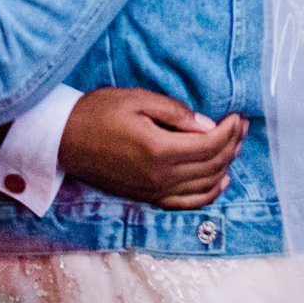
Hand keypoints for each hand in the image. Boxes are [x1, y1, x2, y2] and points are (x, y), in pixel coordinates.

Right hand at [58, 87, 245, 208]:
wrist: (63, 140)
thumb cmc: (97, 113)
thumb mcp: (136, 99)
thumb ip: (175, 112)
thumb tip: (208, 125)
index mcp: (159, 150)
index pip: (210, 144)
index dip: (229, 130)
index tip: (237, 115)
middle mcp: (160, 177)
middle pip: (212, 165)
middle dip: (232, 144)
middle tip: (240, 126)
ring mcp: (154, 192)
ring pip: (205, 185)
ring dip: (225, 165)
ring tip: (234, 145)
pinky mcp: (147, 198)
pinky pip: (188, 203)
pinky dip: (209, 194)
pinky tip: (220, 180)